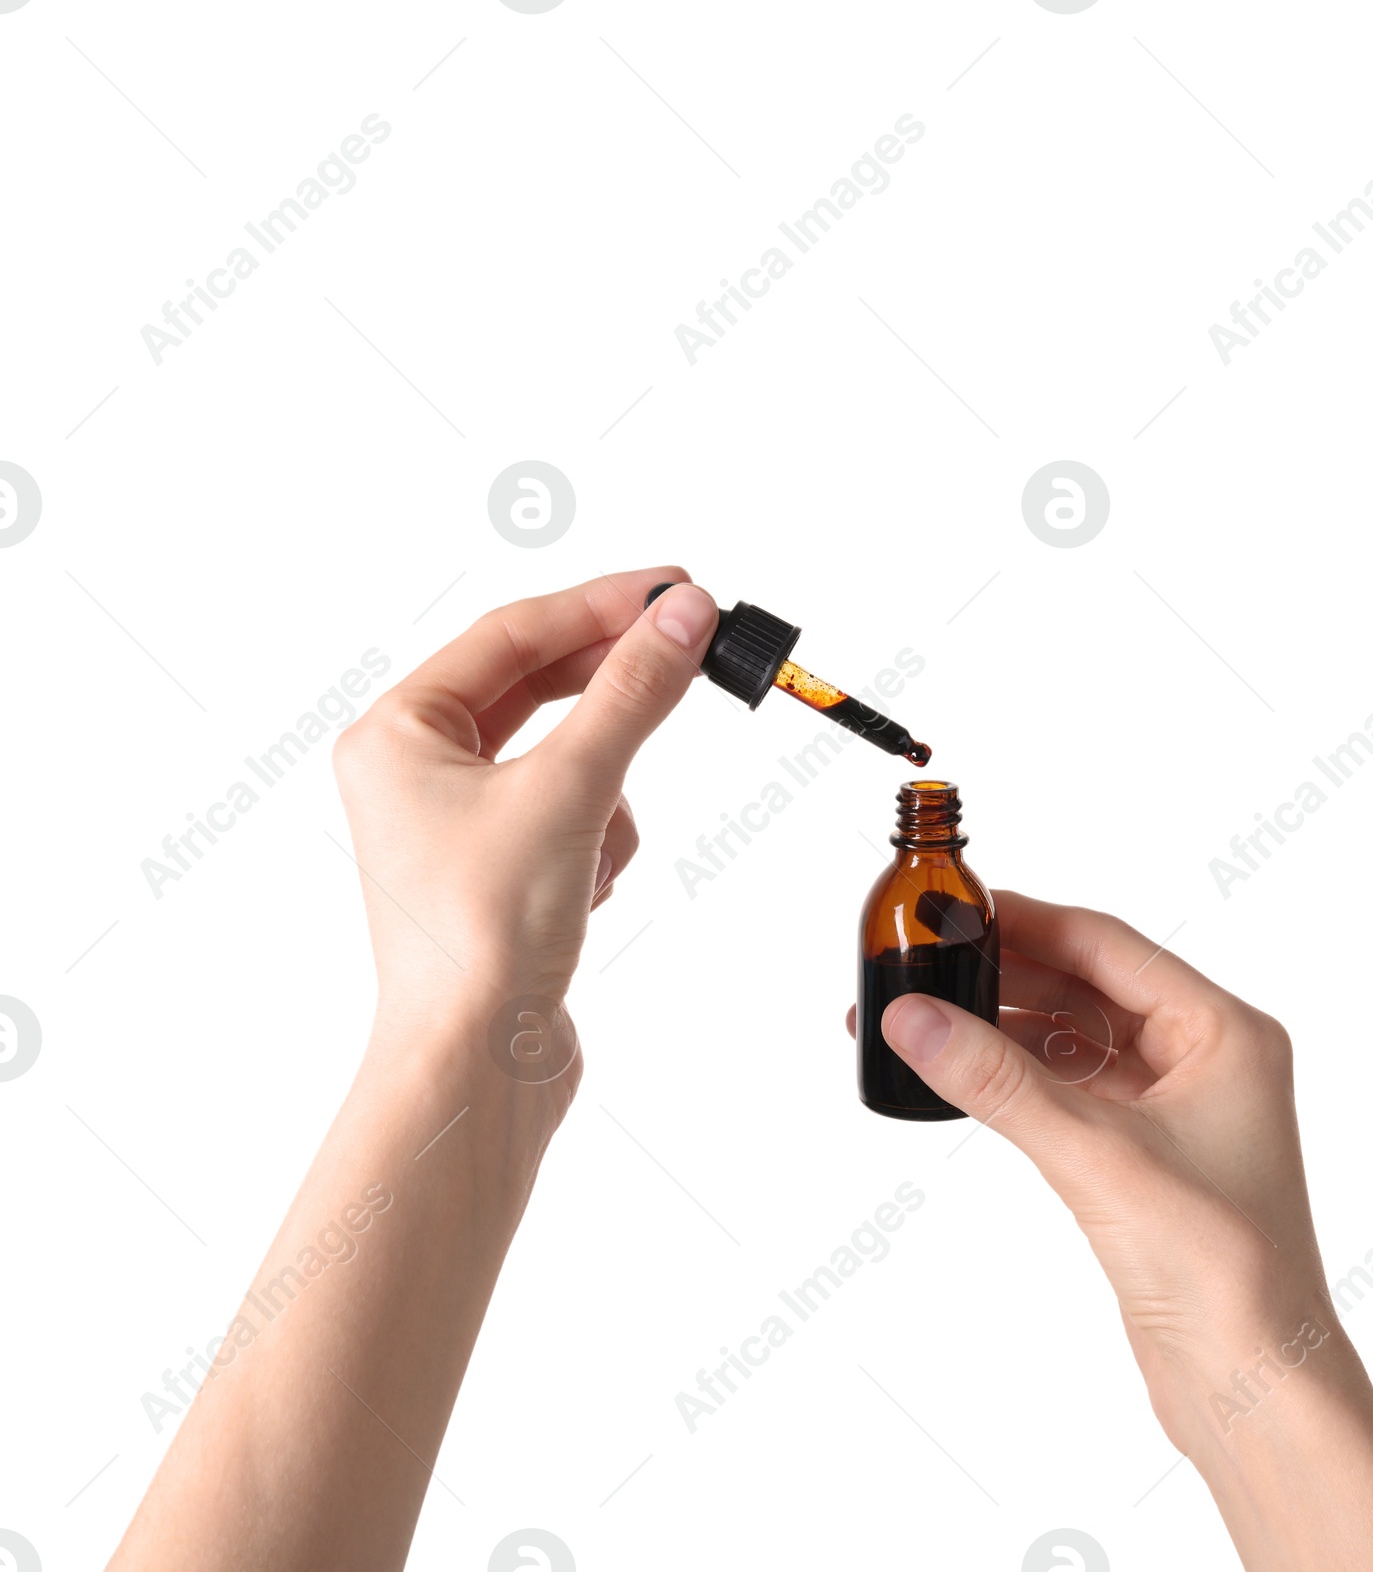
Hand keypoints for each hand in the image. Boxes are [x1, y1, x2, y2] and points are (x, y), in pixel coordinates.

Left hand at [333, 568, 717, 1115]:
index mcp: (397, 733)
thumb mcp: (570, 789)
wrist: (476, 1066)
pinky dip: (599, 840)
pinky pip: (574, 813)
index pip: (512, 634)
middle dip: (612, 688)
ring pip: (566, 757)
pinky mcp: (501, 870)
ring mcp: (458, 823)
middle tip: (691, 648)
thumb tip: (683, 617)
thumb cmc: (483, 935)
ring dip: (603, 790)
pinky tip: (587, 891)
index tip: (678, 588)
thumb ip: (632, 693)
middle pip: (536, 688)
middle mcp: (416, 770)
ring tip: (595, 848)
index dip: (602, 605)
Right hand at [856, 891, 1372, 1570]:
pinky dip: (1019, 1078)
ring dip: (1005, 1028)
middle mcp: (1205, 1060)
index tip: (957, 911)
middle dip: (1006, 975)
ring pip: (1075, 1040)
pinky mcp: (1143, 1159)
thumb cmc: (1224, 1273)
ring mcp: (1175, 1110)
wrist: (1254, 1390)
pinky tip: (967, 1071)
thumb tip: (915, 1018)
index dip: (1029, 922)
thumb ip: (999, 1082)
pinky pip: (1070, 1091)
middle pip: (1088, 986)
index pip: (1109, 946)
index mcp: (1225, 1033)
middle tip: (927, 962)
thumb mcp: (1097, 1157)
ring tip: (928, 1016)